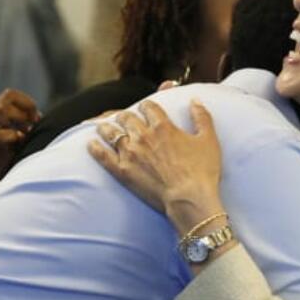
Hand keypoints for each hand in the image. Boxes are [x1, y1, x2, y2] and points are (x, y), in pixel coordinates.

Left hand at [88, 99, 223, 232]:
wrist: (189, 199)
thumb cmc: (202, 172)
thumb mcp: (209, 141)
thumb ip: (202, 118)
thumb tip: (195, 101)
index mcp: (163, 127)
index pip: (148, 106)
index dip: (146, 105)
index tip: (145, 108)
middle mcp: (143, 136)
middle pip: (127, 117)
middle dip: (126, 116)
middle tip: (125, 118)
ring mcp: (130, 153)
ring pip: (111, 132)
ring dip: (108, 127)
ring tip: (105, 127)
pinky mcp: (122, 170)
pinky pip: (102, 155)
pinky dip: (95, 148)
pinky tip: (91, 144)